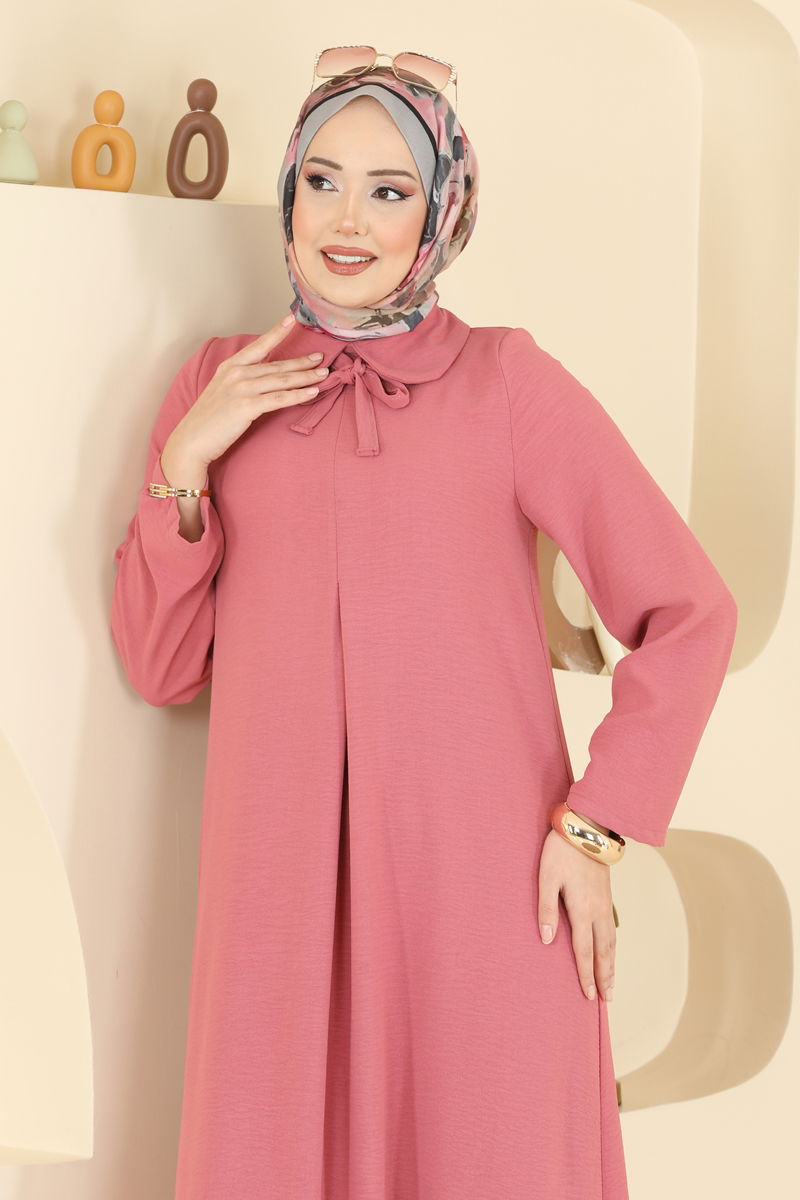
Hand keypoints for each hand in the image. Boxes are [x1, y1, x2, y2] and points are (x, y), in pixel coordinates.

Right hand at [161, 313, 329, 472]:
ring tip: (323, 374)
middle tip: (321, 357)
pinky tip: (312, 392)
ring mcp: (242, 389)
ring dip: (306, 376)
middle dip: (302, 361)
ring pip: (282, 380)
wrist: (191, 440)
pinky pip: (279, 399)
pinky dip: (298, 395)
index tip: (292, 319)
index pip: (259, 345)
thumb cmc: (208, 419)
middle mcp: (237, 373)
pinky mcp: (247, 406)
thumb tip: (262, 376)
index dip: (277, 331)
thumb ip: (240, 379)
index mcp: (230, 366)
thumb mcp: (221, 390)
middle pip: (277, 364)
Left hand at [538, 828, 615, 1002]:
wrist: (586, 828)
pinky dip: (613, 947)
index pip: (584, 950)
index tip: (589, 996)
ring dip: (612, 964)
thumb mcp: (546, 877)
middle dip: (604, 977)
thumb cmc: (560, 851)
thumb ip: (546, 909)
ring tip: (612, 983)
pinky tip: (610, 950)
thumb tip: (546, 940)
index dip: (586, 974)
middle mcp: (597, 910)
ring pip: (611, 941)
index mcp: (581, 909)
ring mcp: (605, 903)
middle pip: (603, 951)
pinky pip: (612, 928)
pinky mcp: (607, 895)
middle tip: (607, 999)